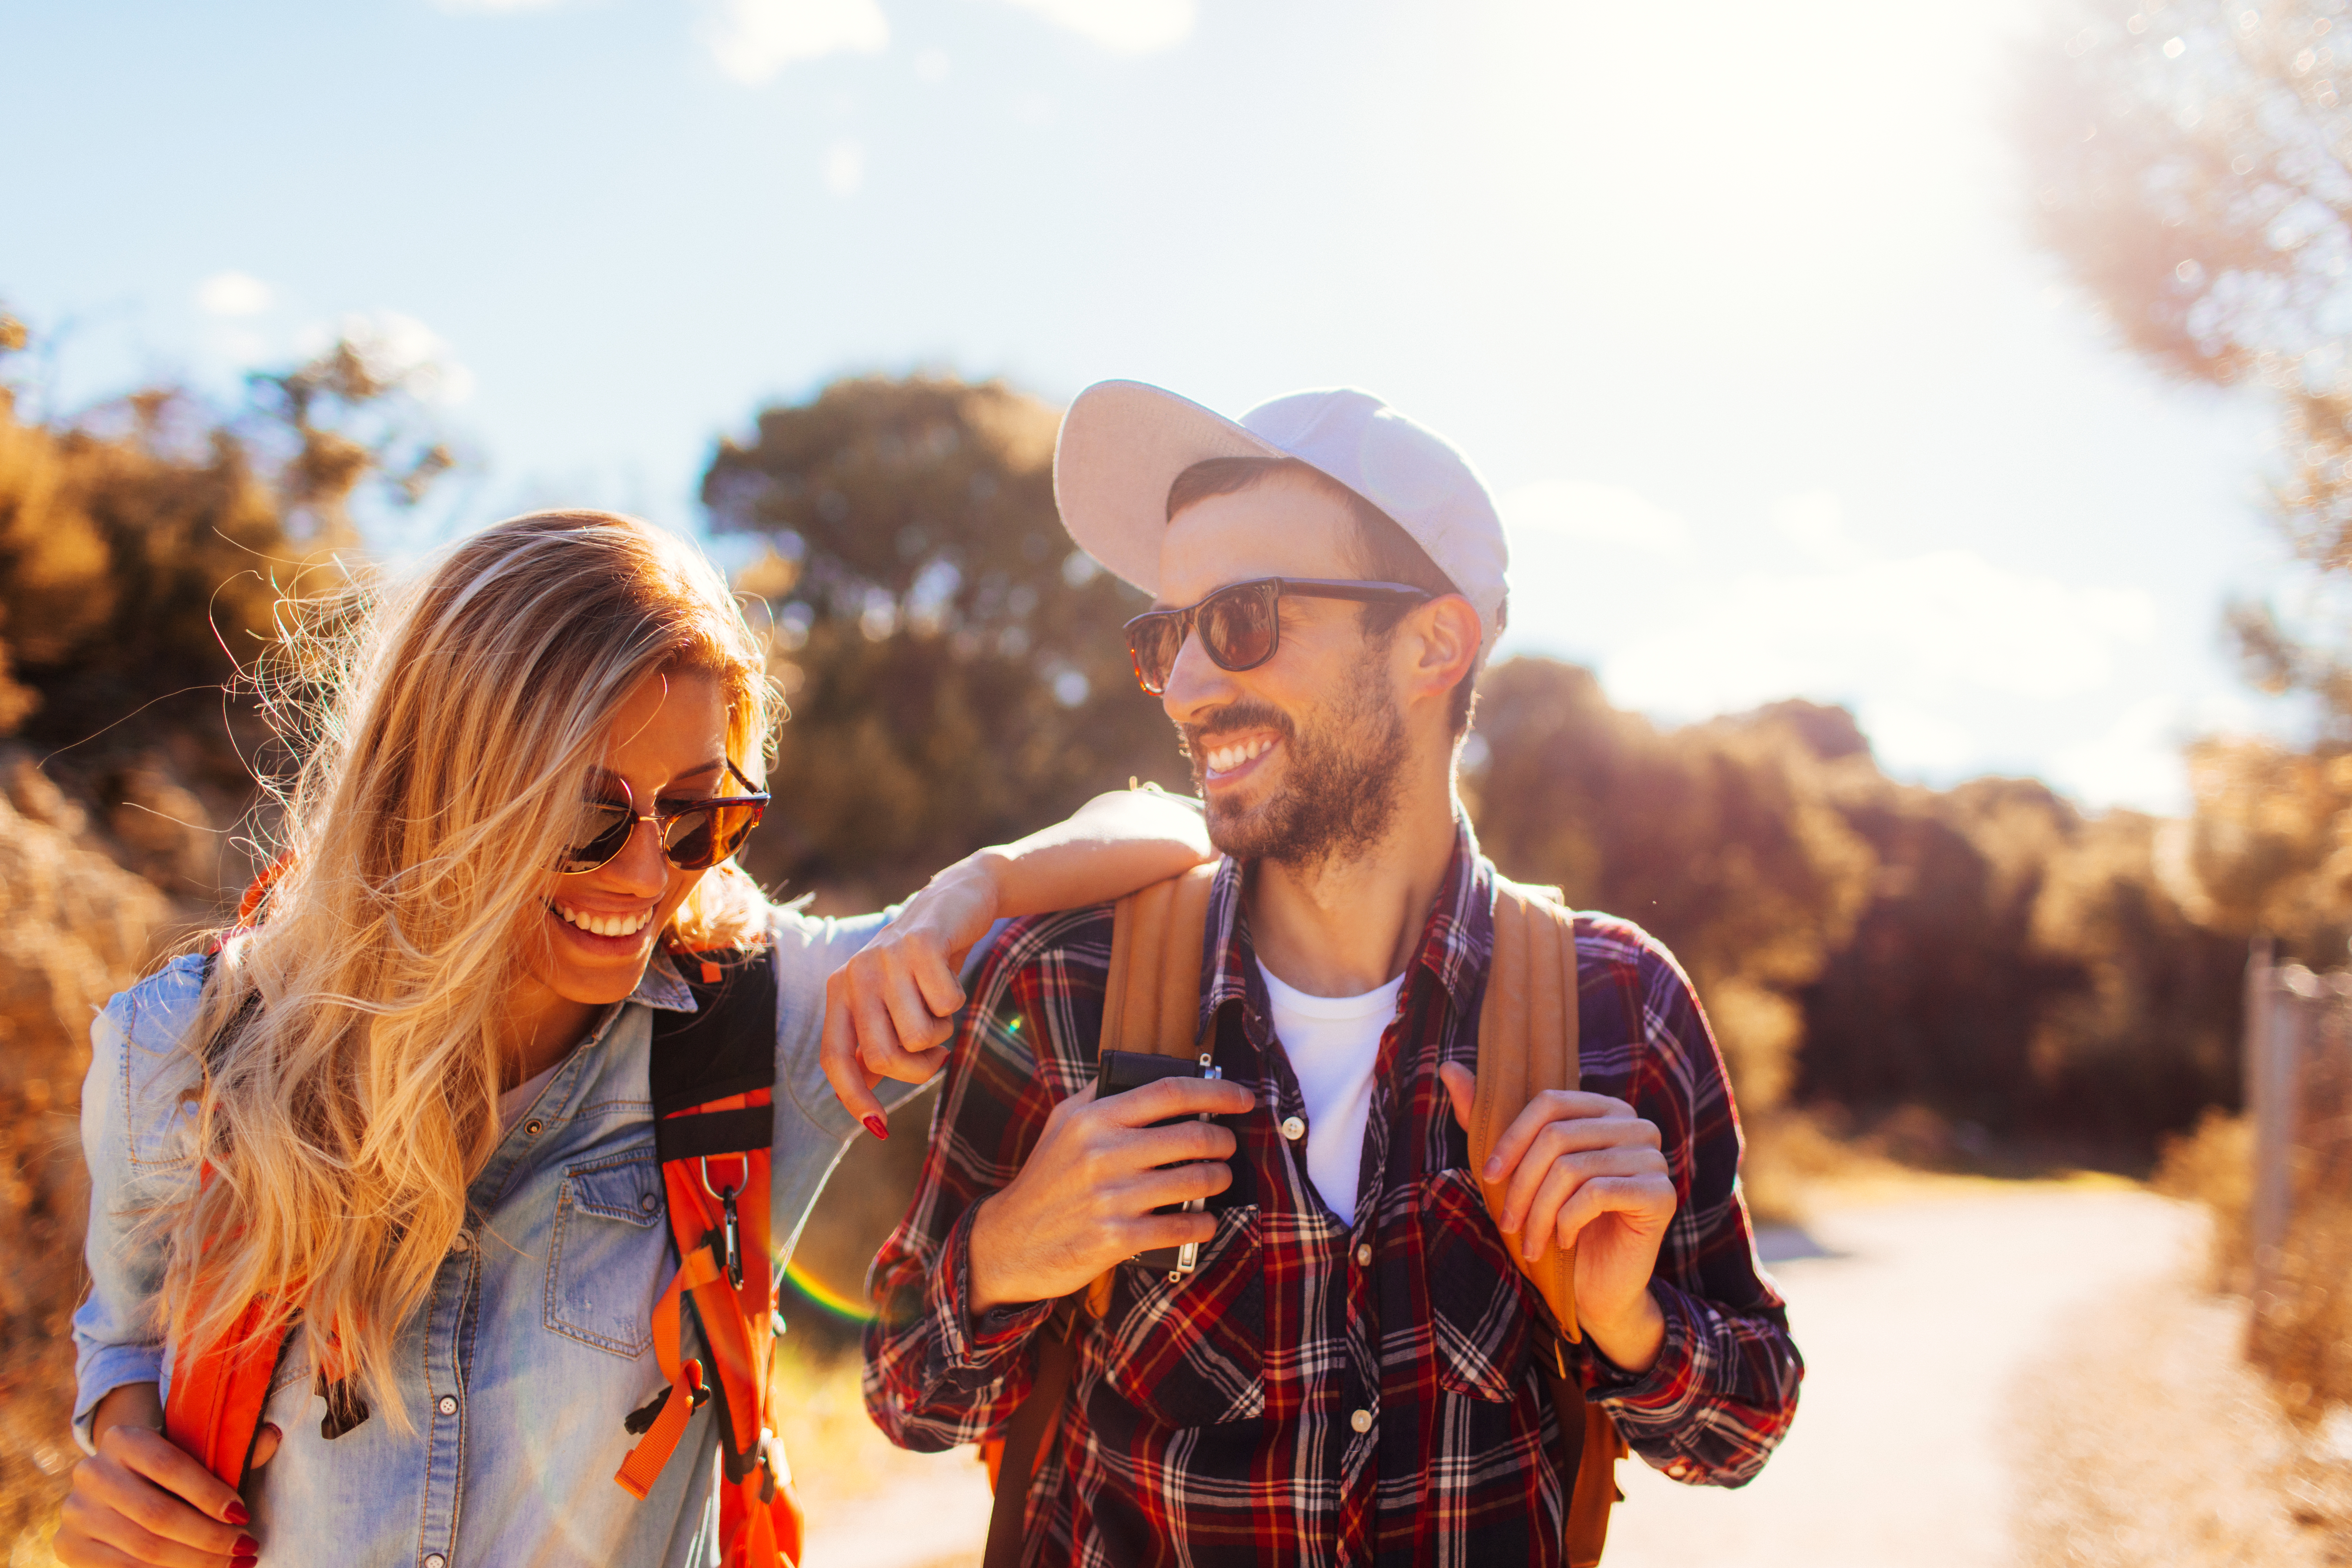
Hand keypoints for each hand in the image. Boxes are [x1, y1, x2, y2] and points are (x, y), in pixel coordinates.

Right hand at [57, 1383, 276, 1566]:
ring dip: (195, 1563)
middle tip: (247, 1549)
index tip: (244, 1516)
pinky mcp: (68, 1546)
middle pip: (158, 1515)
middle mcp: (92, 1472)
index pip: (171, 1467)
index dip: (211, 1494)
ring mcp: (75, 1512)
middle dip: (209, 1538)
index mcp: (123, 1438)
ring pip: (143, 1549)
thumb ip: (234, 1448)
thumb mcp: (197, 1451)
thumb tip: (272, 1437)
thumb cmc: (173, 1468)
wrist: (121, 1483)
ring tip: (233, 1565)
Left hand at [821, 853, 1006, 1132]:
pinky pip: (948, 1005)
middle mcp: (855, 974)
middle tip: (937, 1053)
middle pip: (885, 1057)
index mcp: (840, 992)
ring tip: (940, 1005)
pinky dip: (958, 1002)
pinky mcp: (921, 943)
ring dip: (943, 1031)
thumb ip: (874, 1047)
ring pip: (920, 1036)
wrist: (955, 902)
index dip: (854, 1096)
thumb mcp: (891, 1004)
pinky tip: (951, 980)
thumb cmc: (922, 966)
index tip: (878, 1127)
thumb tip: (860, 1108)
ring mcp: (886, 957)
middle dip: (919, 1069)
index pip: (836, 1058)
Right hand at [967, 1075, 1255, 1313]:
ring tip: (1217, 1179)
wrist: (1009, 1242)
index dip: (1216, 1092)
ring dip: (1218, 1180)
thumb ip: (1099, 1094)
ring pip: (1196, 1182)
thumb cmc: (1044, 1180)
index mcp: (1094, 1120)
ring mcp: (1112, 1198)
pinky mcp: (1118, 1239)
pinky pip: (1184, 1227)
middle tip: (1228, 1146)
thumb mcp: (1061, 1124)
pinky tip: (1204, 1220)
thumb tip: (1139, 1069)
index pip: (1169, 1092)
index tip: (1242, 1097)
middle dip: (1224, 1142)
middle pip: (1194, 1137)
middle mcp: (1104, 1154)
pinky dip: (1204, 1224)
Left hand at [1438, 1064, 1676, 1373]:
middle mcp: (1636, 1125)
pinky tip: (1563, 1242)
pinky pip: (1597, 1193)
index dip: (1512, 1137)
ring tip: (1530, 1242)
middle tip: (1507, 1223)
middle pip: (1558, 1136)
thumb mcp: (1516, 1170)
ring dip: (1540, 1212)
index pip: (1550, 1103)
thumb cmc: (1555, 1221)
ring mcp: (1653, 1157)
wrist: (1596, 1285)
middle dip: (1522, 1185)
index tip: (1487, 1176)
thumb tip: (1447, 1068)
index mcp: (1605, 1110)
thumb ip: (1484, 1118)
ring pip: (1573, 1167)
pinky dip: (1567, 1221)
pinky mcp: (1661, 1193)